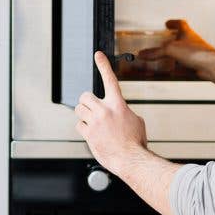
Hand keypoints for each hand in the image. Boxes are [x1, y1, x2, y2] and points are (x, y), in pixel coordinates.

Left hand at [75, 51, 147, 175]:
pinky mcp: (88, 133)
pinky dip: (83, 129)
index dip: (103, 65)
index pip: (110, 79)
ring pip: (78, 110)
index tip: (98, 55)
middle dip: (87, 102)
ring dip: (84, 115)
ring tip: (93, 123)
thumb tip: (117, 112)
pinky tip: (93, 134)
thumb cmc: (135, 142)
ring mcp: (95, 122)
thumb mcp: (136, 120)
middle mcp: (105, 110)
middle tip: (92, 109)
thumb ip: (123, 111)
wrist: (131, 159)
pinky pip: (78, 125)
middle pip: (85, 96)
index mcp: (118, 104)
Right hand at [139, 20, 214, 80]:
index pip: (180, 23)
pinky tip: (174, 72)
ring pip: (185, 52)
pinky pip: (186, 64)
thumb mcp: (170, 49)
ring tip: (167, 58)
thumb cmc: (197, 53)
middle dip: (174, 39)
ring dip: (176, 54)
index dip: (173, 22)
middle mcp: (193, 41)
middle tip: (166, 41)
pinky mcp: (197, 64)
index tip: (168, 23)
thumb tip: (143, 54)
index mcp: (187, 33)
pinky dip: (179, 67)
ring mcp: (196, 53)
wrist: (211, 66)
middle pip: (183, 37)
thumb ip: (156, 52)